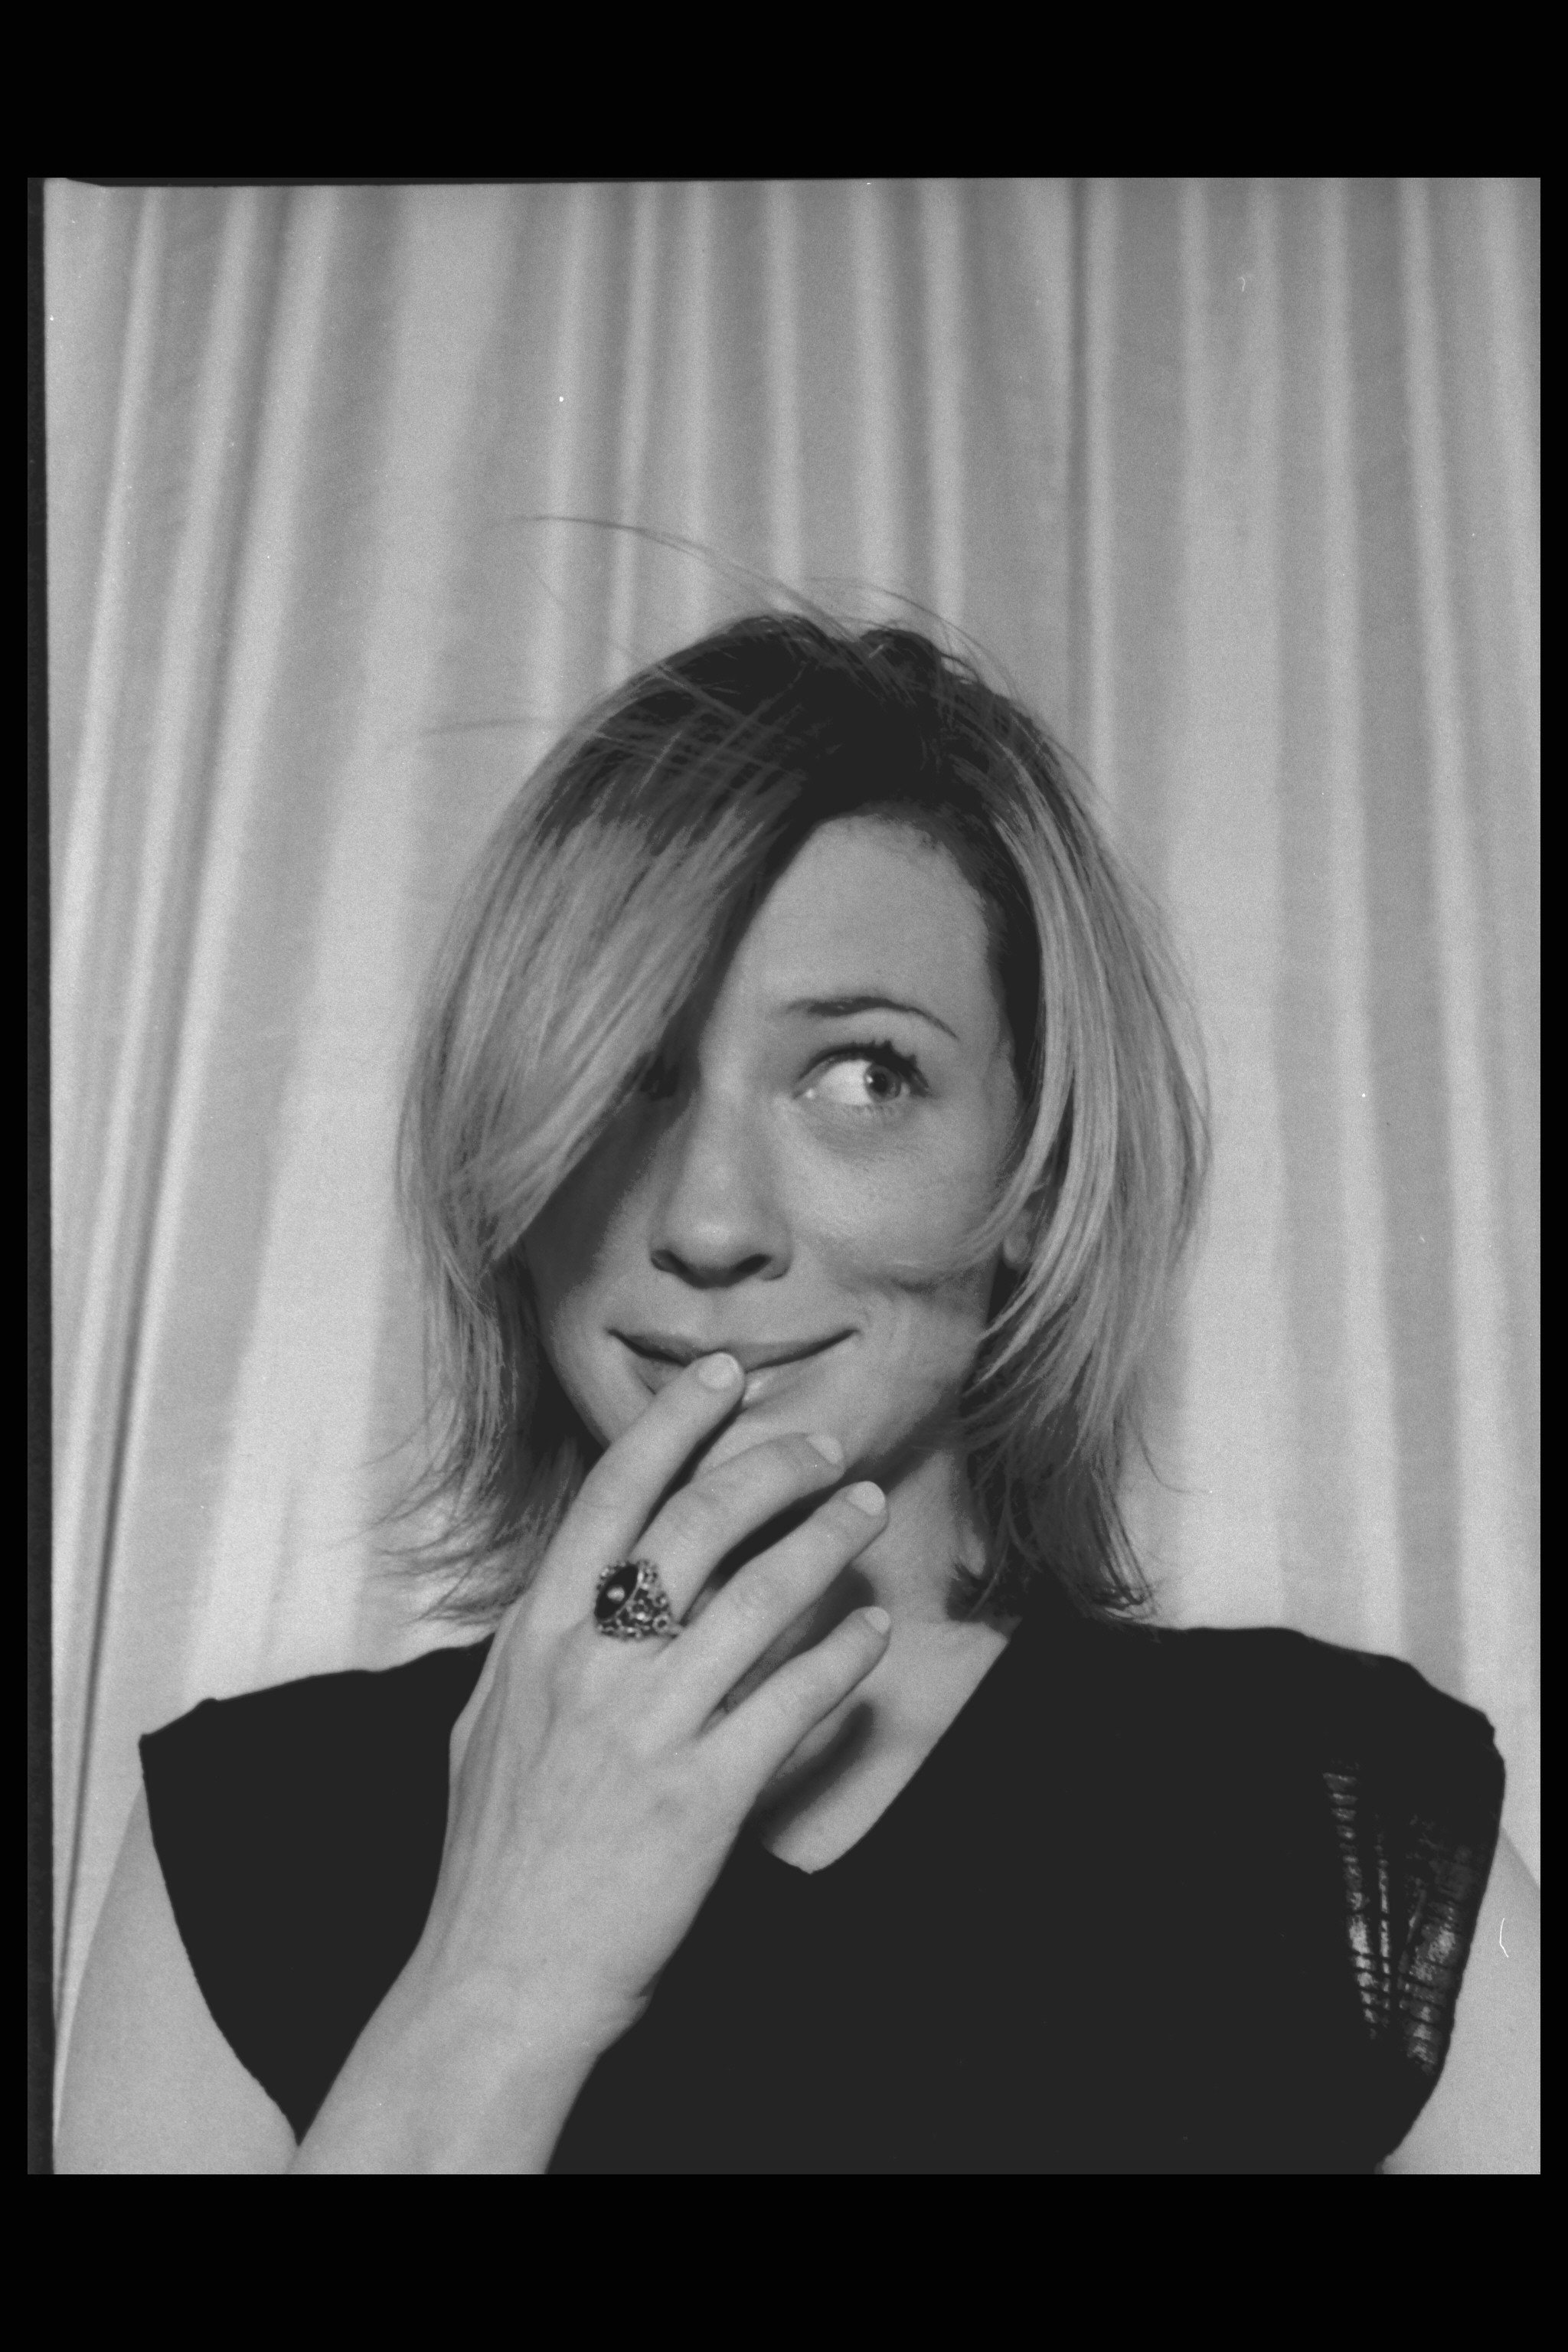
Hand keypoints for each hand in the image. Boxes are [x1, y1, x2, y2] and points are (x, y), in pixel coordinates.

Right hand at [411, 1352, 890, 2060]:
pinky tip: (871, 1633)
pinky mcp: (704, 1798)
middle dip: (771, 1468)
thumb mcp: (486, 1728)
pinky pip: (792, 1703)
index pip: (610, 1497)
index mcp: (535, 1639)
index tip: (723, 1376)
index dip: (673, 1425)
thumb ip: (532, 1649)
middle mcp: (590, 1666)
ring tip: (864, 1510)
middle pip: (696, 1525)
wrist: (496, 1985)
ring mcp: (649, 1730)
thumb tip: (565, 1588)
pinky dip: (841, 1657)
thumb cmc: (492, 1863)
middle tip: (822, 1448)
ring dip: (825, 1540)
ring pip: (760, 1597)